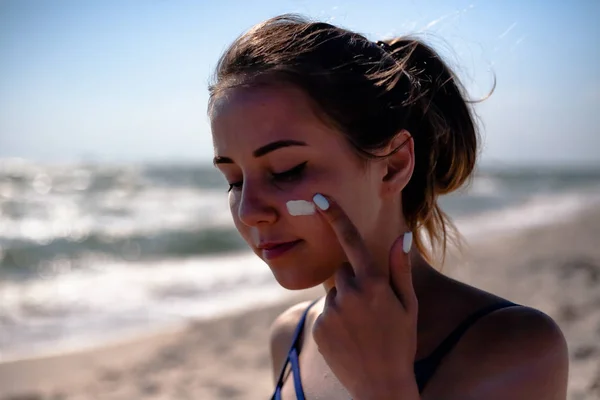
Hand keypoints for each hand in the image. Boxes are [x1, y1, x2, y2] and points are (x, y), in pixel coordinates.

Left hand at [311, 193, 419, 399]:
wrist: (381, 386)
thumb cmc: (401, 343)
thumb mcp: (409, 306)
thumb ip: (400, 269)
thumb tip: (401, 237)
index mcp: (374, 284)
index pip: (351, 241)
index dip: (334, 216)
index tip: (318, 198)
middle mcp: (349, 294)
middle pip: (343, 270)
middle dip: (354, 280)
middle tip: (371, 308)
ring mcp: (332, 311)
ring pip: (334, 291)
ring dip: (345, 301)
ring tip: (362, 327)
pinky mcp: (319, 326)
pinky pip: (325, 311)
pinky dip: (336, 318)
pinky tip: (350, 336)